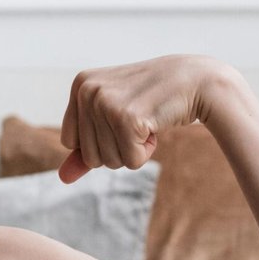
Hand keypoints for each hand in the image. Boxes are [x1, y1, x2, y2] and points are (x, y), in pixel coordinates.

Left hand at [58, 53, 233, 182]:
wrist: (196, 81)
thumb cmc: (152, 99)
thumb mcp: (113, 117)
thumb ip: (85, 147)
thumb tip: (62, 178)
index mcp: (79, 85)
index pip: (70, 143)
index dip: (100, 141)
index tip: (121, 117)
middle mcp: (87, 90)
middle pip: (89, 156)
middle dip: (117, 148)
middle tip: (138, 119)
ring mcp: (105, 103)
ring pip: (108, 161)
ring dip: (132, 150)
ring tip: (146, 120)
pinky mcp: (126, 118)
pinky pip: (130, 162)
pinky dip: (146, 151)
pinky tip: (156, 125)